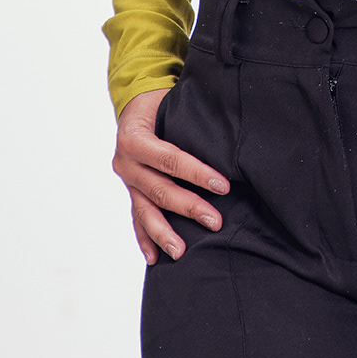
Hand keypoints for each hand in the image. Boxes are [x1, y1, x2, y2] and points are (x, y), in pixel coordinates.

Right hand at [112, 86, 229, 263]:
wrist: (134, 103)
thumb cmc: (161, 100)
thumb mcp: (171, 100)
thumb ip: (191, 114)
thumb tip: (230, 119)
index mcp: (134, 137)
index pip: (169, 158)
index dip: (197, 173)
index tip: (223, 185)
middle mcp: (126, 161)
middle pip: (160, 189)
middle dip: (188, 206)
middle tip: (215, 221)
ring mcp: (127, 180)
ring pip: (145, 210)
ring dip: (164, 232)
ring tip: (182, 251)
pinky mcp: (131, 191)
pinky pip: (137, 217)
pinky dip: (145, 237)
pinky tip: (154, 257)